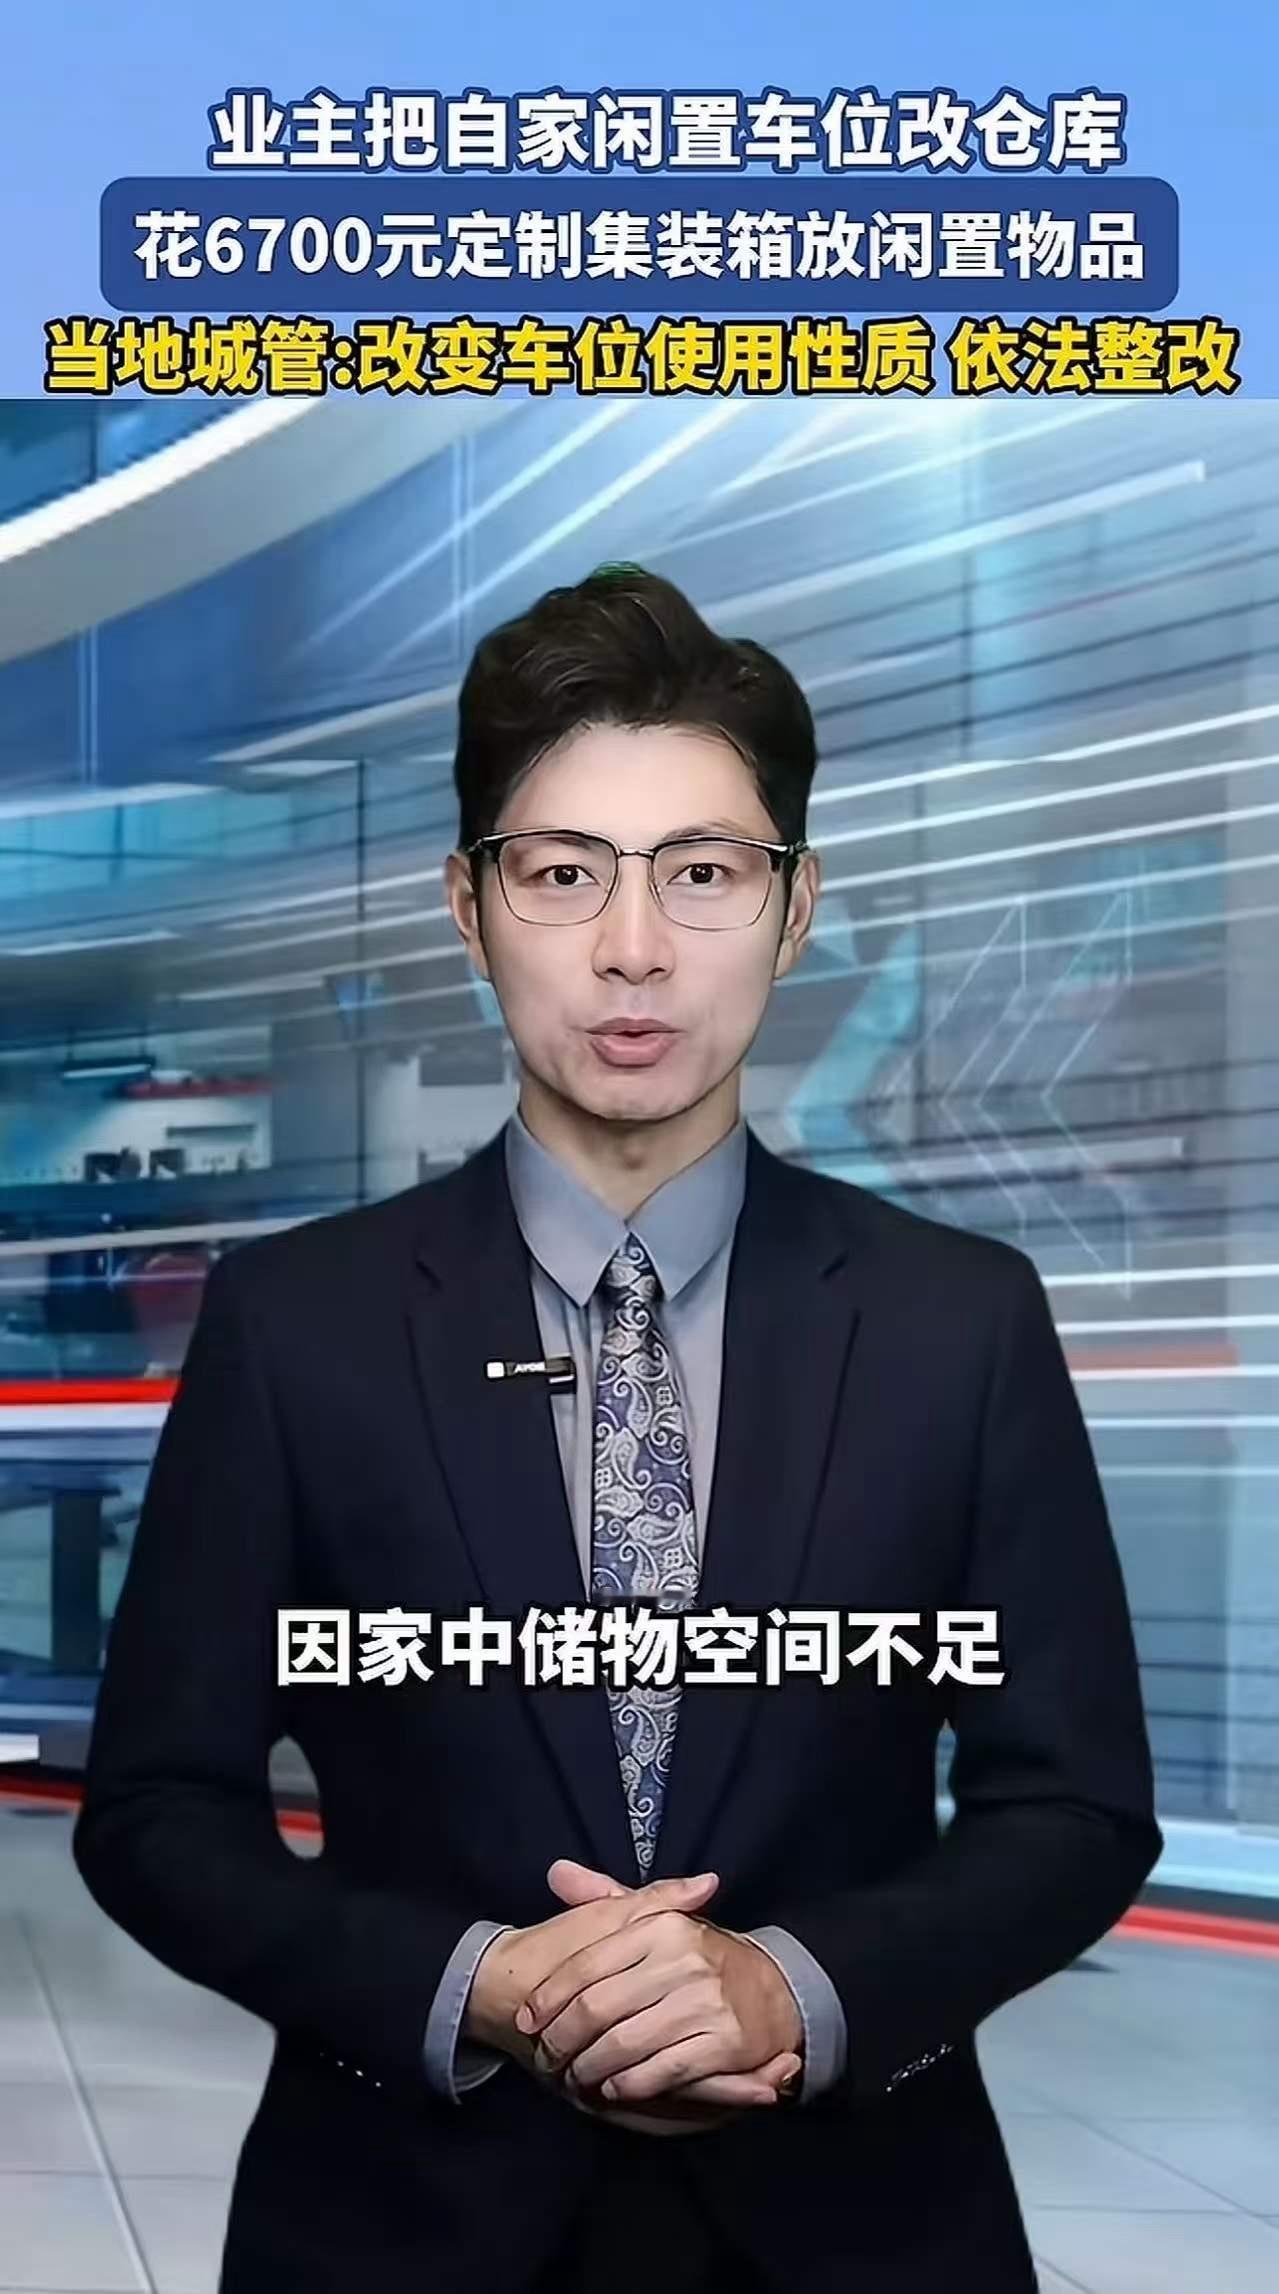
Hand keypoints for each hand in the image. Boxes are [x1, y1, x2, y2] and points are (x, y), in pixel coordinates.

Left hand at [516, 1864, 804, 2114]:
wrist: (777, 1993)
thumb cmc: (702, 1958)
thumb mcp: (659, 1919)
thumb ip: (606, 1897)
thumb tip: (556, 1873)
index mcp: (661, 1926)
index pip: (588, 1963)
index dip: (552, 1995)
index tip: (529, 2018)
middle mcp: (682, 1959)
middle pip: (599, 2008)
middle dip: (563, 2038)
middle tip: (547, 2057)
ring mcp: (705, 2002)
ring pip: (625, 2044)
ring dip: (590, 2067)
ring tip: (574, 2075)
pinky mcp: (724, 2043)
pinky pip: (661, 2071)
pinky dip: (629, 2083)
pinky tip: (612, 2086)